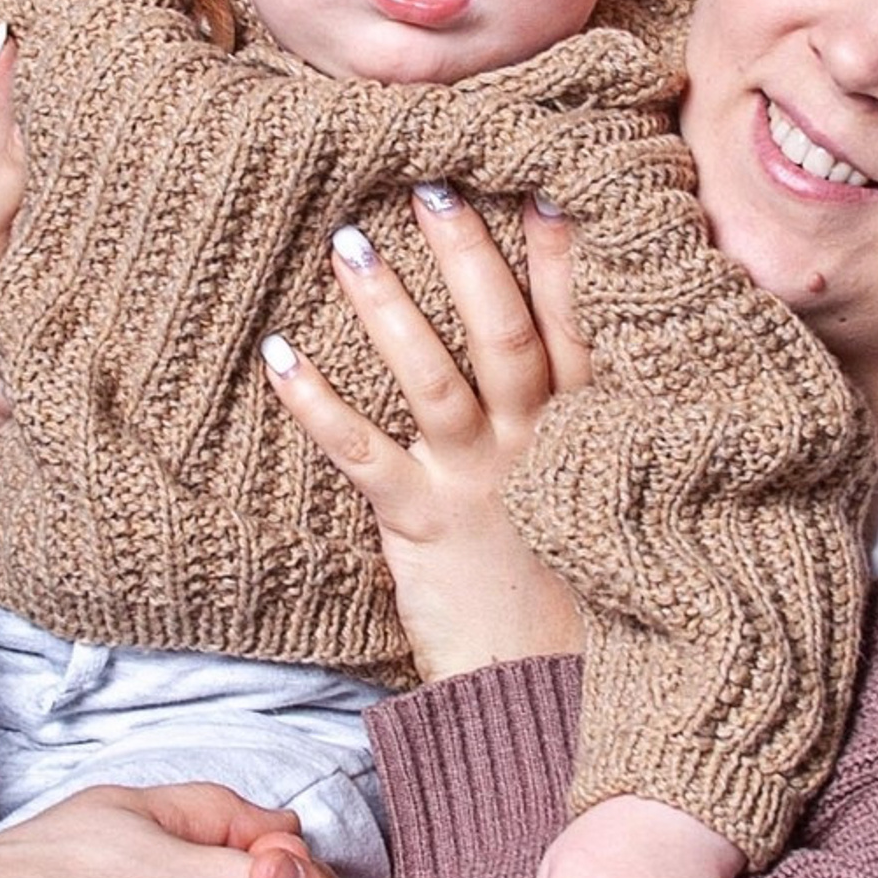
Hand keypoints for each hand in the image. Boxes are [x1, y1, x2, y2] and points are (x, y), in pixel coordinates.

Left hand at [265, 188, 589, 676]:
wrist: (547, 695)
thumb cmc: (574, 583)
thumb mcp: (600, 493)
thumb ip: (592, 418)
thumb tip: (585, 340)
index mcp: (589, 431)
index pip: (580, 328)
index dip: (563, 259)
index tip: (544, 183)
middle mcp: (539, 448)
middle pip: (505, 335)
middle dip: (469, 256)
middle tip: (431, 183)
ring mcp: (480, 487)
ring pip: (433, 382)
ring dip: (387, 311)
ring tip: (347, 246)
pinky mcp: (423, 530)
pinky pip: (363, 457)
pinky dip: (317, 406)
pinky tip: (277, 359)